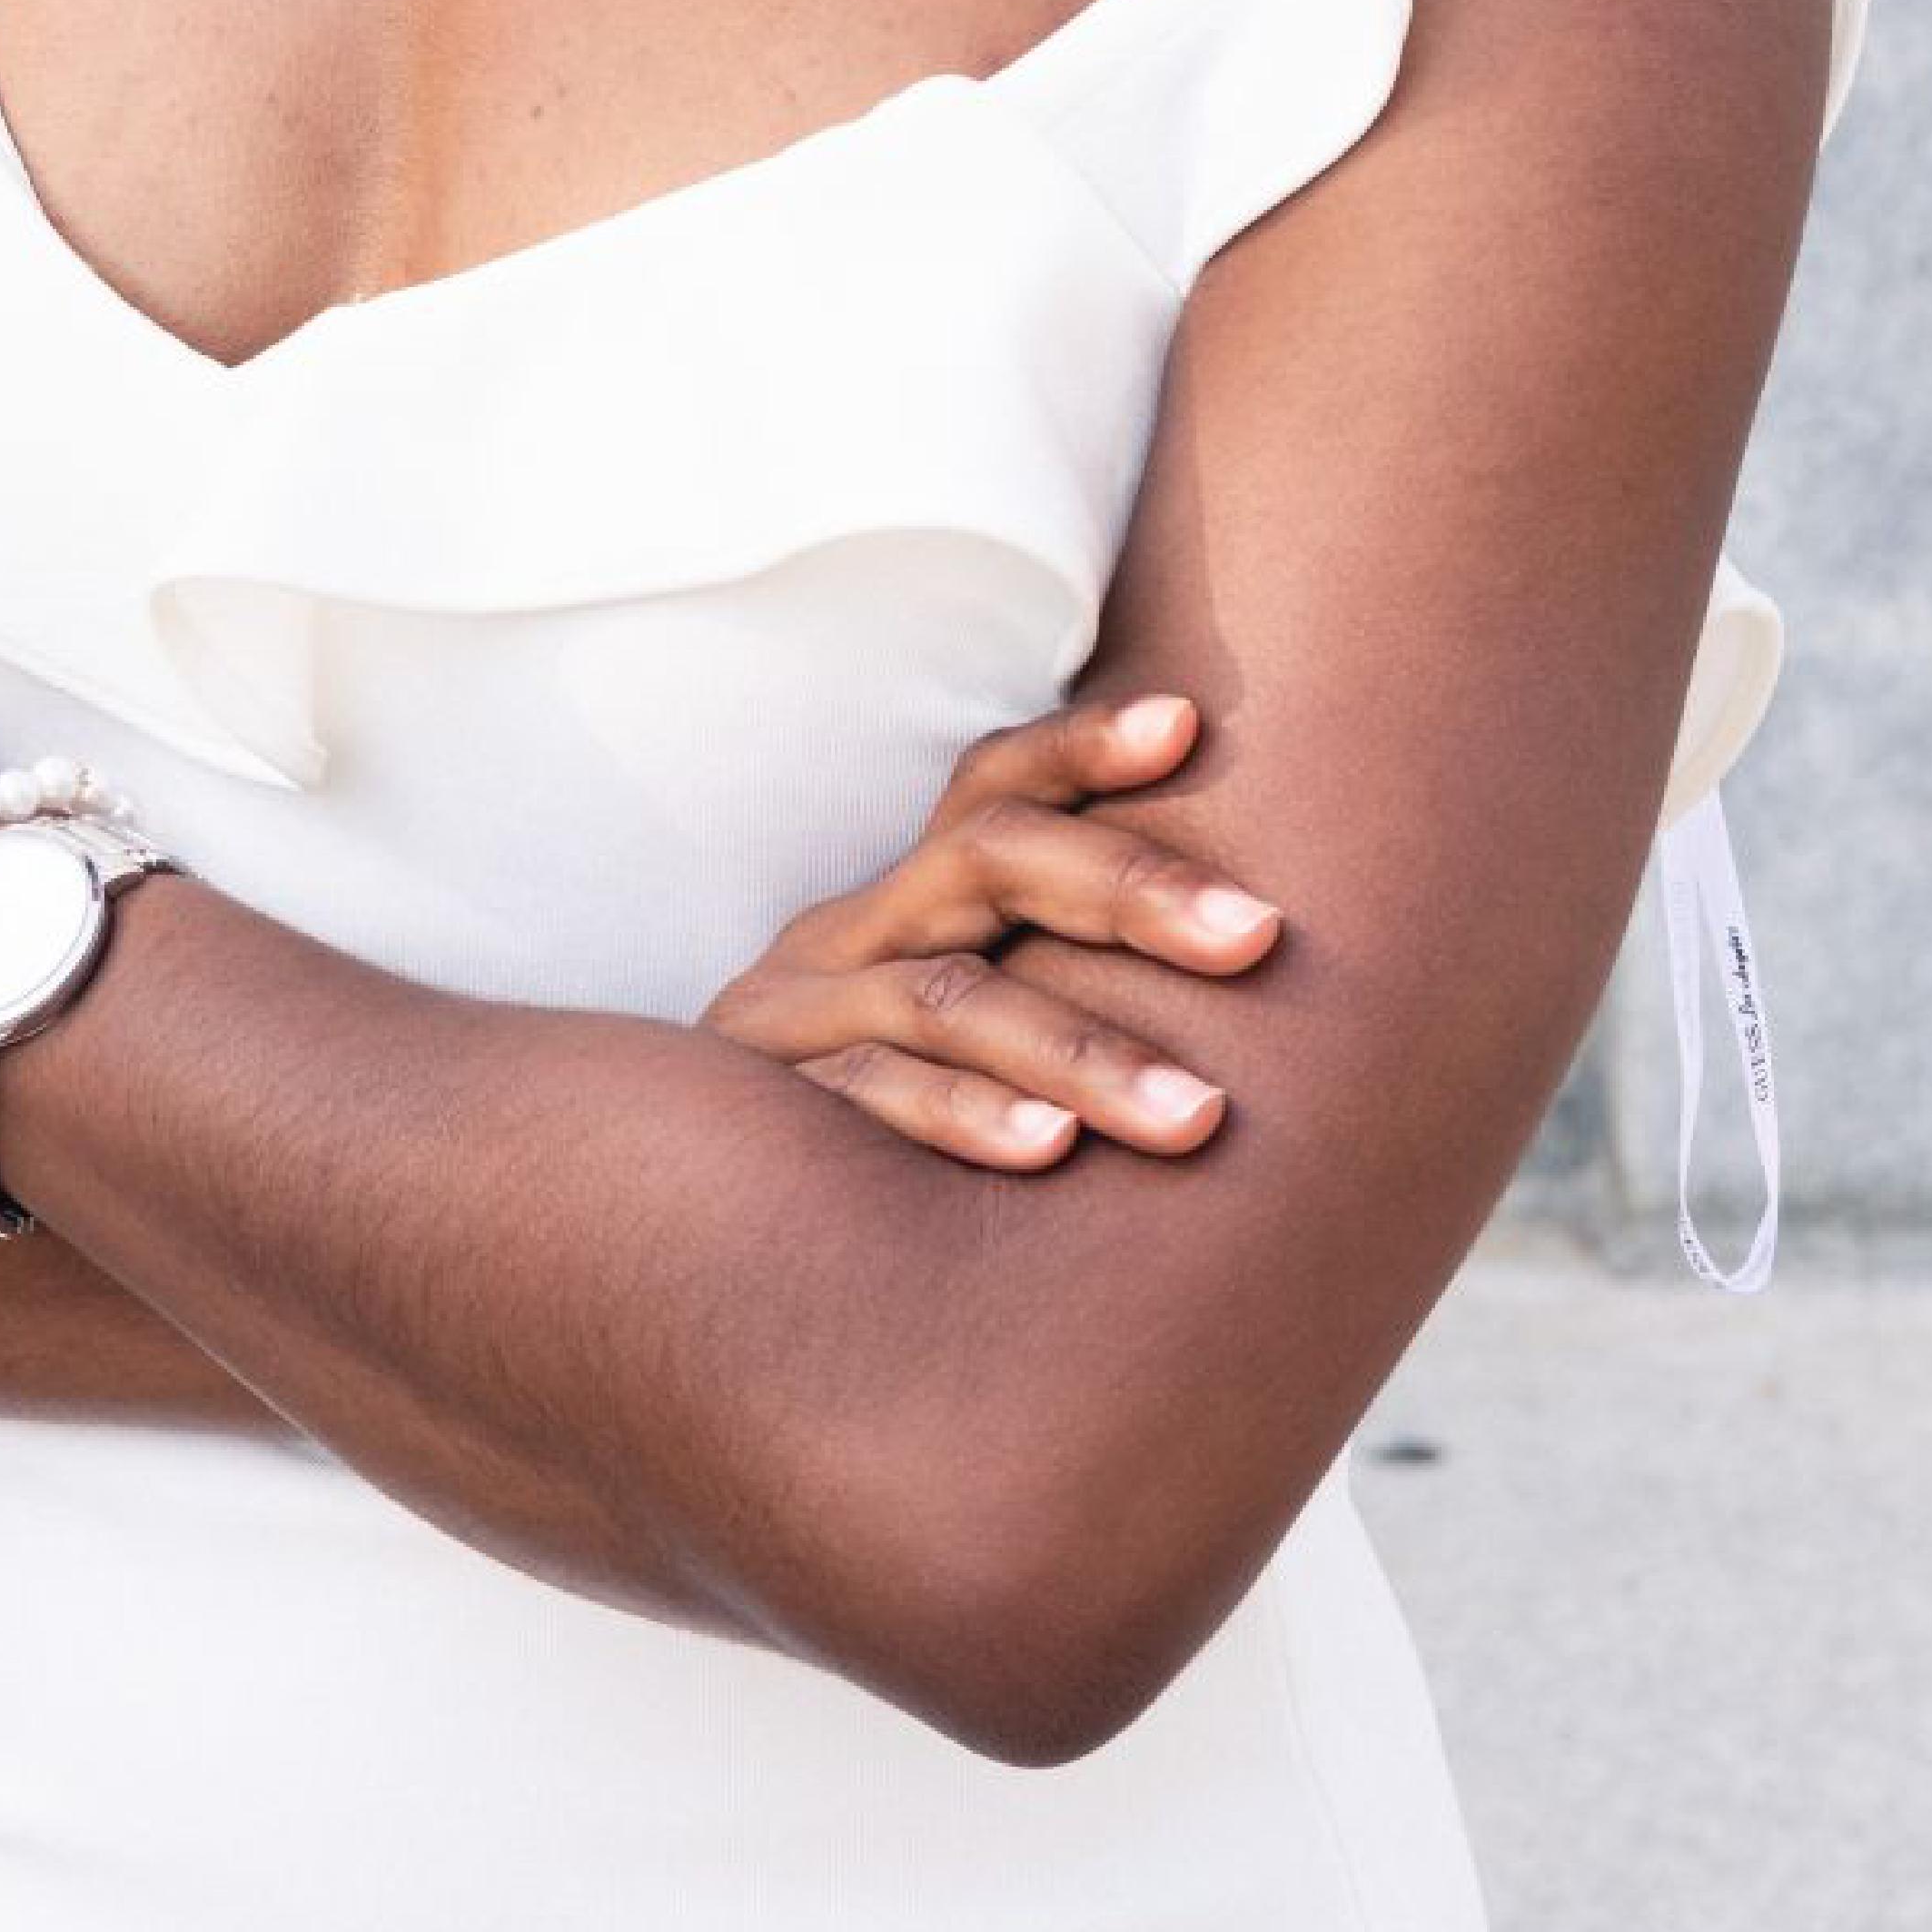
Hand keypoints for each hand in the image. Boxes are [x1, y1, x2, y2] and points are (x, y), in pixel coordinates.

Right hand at [697, 687, 1278, 1170]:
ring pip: (945, 996)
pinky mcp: (759, 1105)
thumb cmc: (880, 1118)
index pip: (998, 787)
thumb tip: (1256, 960)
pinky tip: (1047, 1151)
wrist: (670, 1207)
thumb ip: (1059, 989)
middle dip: (1132, 890)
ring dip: (1080, 1052)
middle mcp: (851, 931)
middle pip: (988, 859)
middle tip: (1261, 934)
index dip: (1085, 746)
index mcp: (909, 899)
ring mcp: (794, 1013)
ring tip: (1196, 1113)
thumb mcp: (952, 1022)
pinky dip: (959, 1115)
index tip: (1189, 723)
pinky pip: (865, 1095)